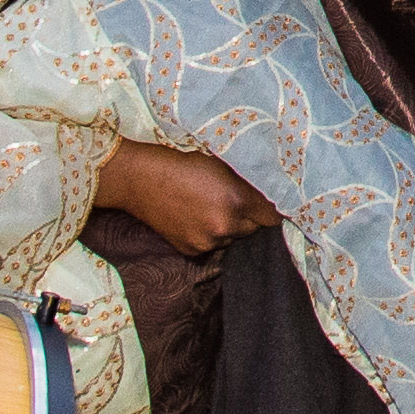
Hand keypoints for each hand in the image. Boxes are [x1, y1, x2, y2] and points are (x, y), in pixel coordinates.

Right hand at [94, 136, 274, 248]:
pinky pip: (213, 245)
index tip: (274, 203)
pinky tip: (196, 217)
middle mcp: (225, 225)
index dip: (275, 208)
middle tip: (236, 200)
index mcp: (236, 200)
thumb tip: (275, 189)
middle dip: (251, 216)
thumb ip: (248, 180)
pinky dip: (211, 234)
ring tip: (211, 205)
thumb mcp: (222, 163)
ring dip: (230, 226)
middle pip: (255, 228)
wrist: (139, 179)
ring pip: (233, 237)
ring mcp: (207, 242)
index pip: (274, 216)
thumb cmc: (182, 162)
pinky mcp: (192, 251)